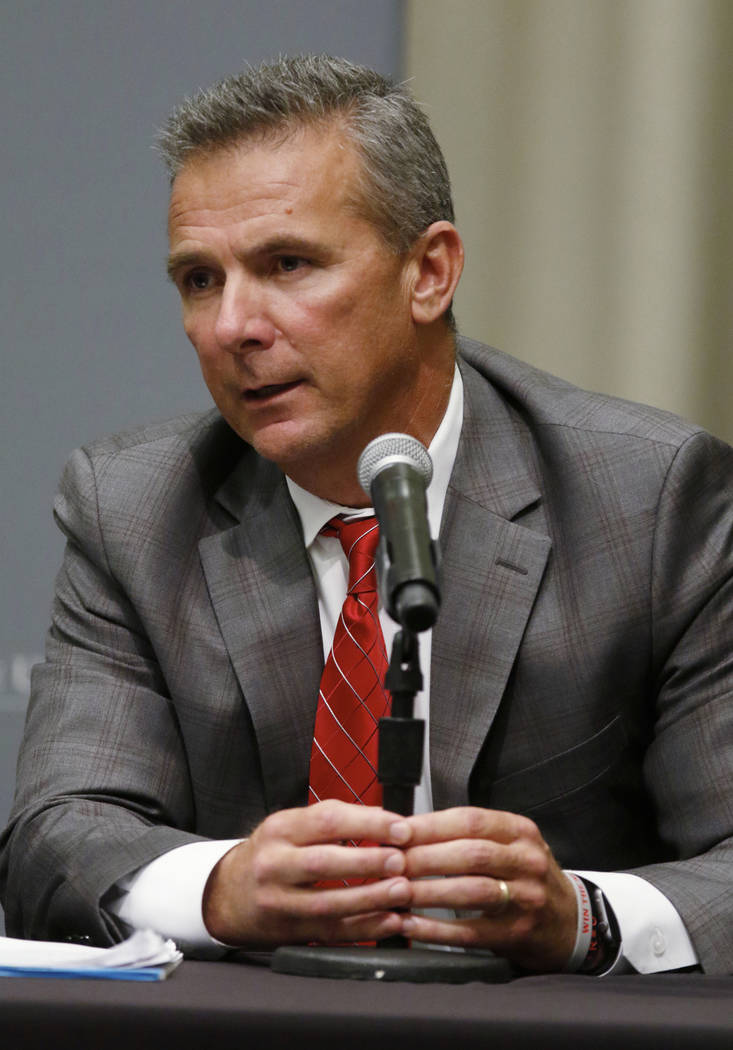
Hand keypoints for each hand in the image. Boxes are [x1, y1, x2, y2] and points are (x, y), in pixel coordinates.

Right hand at [202, 800, 411, 946]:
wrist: (227, 894)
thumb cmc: (270, 854)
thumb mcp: (290, 826)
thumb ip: (333, 819)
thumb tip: (384, 819)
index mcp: (279, 829)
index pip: (327, 820)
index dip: (368, 824)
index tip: (400, 828)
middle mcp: (274, 864)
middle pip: (324, 862)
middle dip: (368, 862)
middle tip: (401, 860)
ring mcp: (278, 901)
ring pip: (326, 902)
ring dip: (369, 898)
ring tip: (401, 890)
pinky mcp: (288, 931)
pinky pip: (329, 932)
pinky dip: (362, 928)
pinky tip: (387, 921)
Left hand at [398, 807, 577, 971]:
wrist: (570, 920)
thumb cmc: (525, 876)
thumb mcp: (509, 843)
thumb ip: (467, 835)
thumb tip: (408, 830)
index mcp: (519, 831)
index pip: (469, 820)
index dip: (430, 825)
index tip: (396, 831)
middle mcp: (526, 860)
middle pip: (470, 854)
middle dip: (424, 857)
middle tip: (389, 862)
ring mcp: (526, 898)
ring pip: (471, 890)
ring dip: (427, 891)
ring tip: (394, 892)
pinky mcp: (517, 933)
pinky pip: (471, 931)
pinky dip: (436, 930)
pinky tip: (410, 925)